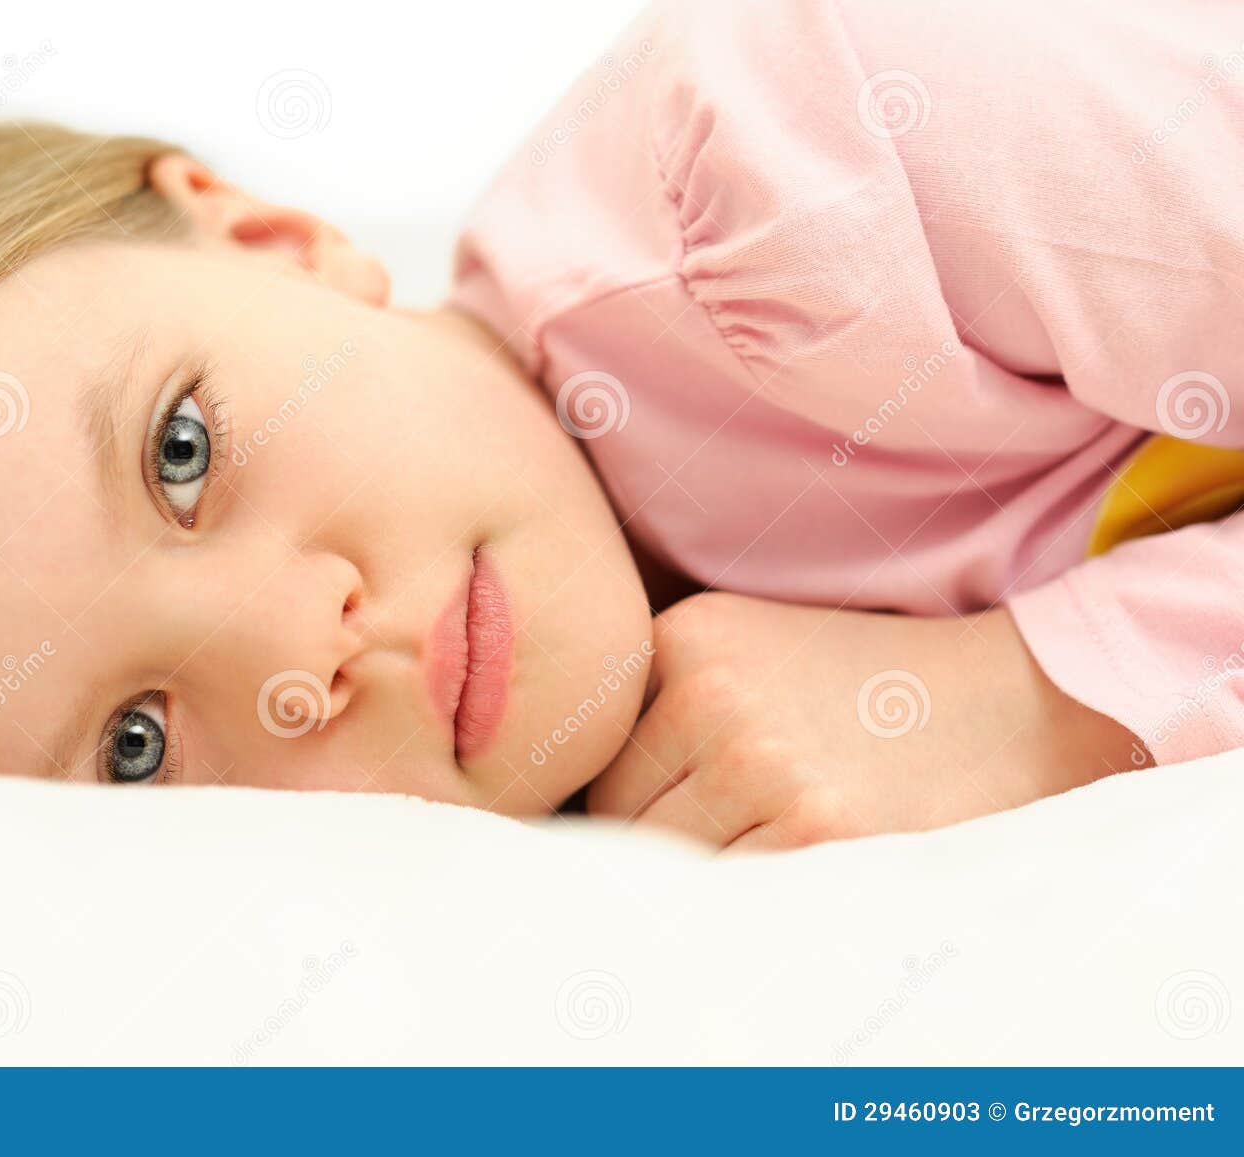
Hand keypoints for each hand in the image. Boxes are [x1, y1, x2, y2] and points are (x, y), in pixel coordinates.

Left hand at [586, 592, 1144, 851]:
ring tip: (771, 849)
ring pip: (673, 862)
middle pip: (625, 815)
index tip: (673, 814)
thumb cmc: (870, 687)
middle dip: (662, 841)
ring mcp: (763, 767)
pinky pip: (732, 896)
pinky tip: (796, 870)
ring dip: (707, 877)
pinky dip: (749, 901)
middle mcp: (715, 696)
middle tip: (727, 842)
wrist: (1015, 702)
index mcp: (690, 639)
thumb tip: (572, 804)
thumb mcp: (751, 646)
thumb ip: (664, 700)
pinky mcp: (814, 833)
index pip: (603, 758)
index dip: (632, 799)